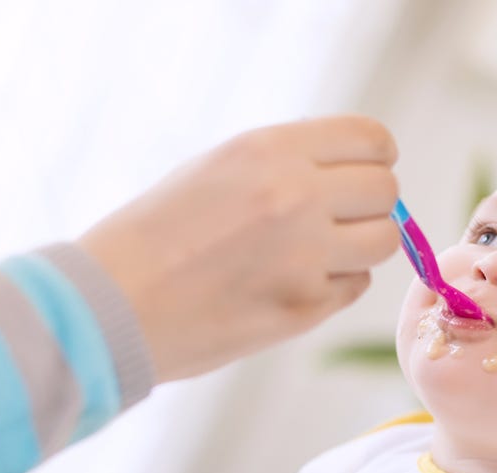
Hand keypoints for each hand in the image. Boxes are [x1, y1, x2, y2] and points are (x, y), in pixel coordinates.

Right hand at [78, 115, 398, 380]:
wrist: (111, 306)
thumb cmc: (152, 235)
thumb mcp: (216, 168)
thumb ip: (285, 162)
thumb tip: (347, 169)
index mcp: (271, 151)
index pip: (371, 141)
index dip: (375, 158)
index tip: (366, 171)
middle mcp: (296, 197)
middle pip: (385, 191)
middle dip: (369, 203)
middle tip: (340, 219)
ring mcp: (306, 257)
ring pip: (383, 242)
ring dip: (360, 246)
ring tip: (318, 253)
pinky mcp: (304, 309)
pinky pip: (353, 287)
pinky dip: (334, 285)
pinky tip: (291, 283)